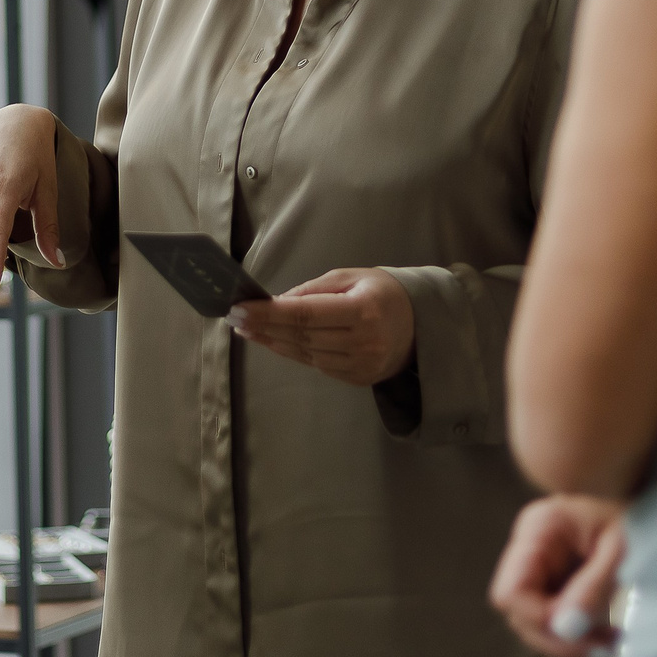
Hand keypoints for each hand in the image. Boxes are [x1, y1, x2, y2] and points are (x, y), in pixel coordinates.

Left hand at [227, 267, 415, 384]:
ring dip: (273, 342)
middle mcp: (363, 342)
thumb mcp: (351, 277)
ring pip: (305, 354)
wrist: (421, 325)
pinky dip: (293, 353)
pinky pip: (317, 365)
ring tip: (248, 329)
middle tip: (235, 318)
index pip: (305, 315)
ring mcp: (362, 365)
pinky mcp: (358, 379)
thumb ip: (313, 290)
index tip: (240, 309)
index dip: (269, 314)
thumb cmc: (382, 293)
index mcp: (363, 311)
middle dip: (264, 327)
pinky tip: (275, 341)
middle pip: (301, 337)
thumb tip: (275, 302)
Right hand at [489, 494, 624, 656]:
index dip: (539, 620)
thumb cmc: (637, 521)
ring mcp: (538, 570)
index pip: (512, 591)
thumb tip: (565, 630)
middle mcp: (528, 551)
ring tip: (609, 645)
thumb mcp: (621, 549)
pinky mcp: (552, 587)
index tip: (579, 631)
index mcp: (538, 529)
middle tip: (602, 650)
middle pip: (519, 614)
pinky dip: (577, 639)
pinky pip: (553, 624)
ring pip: (535, 626)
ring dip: (570, 644)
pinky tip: (604, 638)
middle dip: (559, 640)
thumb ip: (592, 588)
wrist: (647, 516)